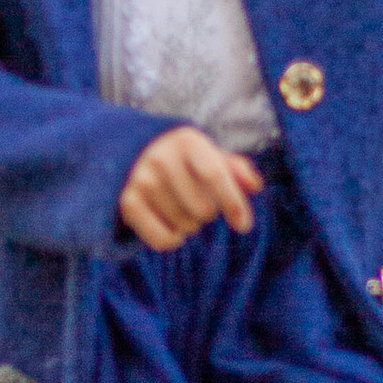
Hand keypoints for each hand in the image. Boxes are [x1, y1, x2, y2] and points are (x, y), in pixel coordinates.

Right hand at [119, 126, 264, 249]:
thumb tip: (255, 186)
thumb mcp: (210, 155)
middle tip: (197, 202)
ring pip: (185, 227)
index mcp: (187, 141)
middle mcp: (160, 158)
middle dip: (208, 213)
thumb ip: (236, 168)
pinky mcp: (127, 203)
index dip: (232, 203)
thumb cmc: (185, 160)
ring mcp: (141, 180)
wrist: (136, 156)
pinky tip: (172, 228)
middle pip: (203, 209)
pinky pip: (162, 240)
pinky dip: (173, 240)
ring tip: (180, 208)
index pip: (214, 175)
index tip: (244, 225)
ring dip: (190, 225)